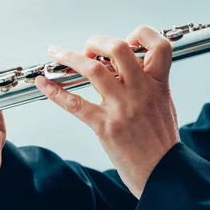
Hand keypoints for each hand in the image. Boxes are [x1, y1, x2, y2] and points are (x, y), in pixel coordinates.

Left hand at [35, 26, 179, 198]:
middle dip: (96, 42)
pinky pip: (75, 103)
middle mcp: (141, 91)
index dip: (142, 34)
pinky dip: (55, 91)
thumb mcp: (165, 106)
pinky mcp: (106, 127)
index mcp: (158, 85)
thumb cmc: (163, 144)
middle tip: (88, 48)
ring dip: (69, 57)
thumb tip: (134, 70)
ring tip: (56, 53)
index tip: (127, 39)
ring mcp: (123, 108)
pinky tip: (44, 84)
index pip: (159, 45)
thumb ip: (151, 85)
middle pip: (118, 48)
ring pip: (92, 70)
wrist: (164, 174)